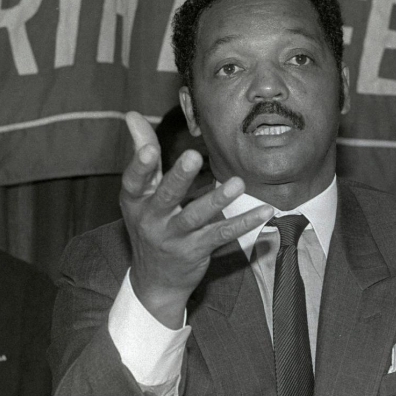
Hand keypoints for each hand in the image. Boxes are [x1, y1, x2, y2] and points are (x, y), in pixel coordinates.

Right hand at [119, 112, 273, 328]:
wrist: (154, 281)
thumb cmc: (150, 224)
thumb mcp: (139, 192)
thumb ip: (141, 153)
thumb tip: (132, 114)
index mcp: (135, 200)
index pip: (134, 180)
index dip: (139, 165)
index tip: (149, 148)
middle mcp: (151, 220)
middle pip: (166, 196)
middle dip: (179, 177)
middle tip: (193, 156)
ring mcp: (173, 238)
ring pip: (196, 217)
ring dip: (217, 200)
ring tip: (237, 183)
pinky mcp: (196, 252)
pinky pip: (221, 235)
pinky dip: (243, 224)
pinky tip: (264, 212)